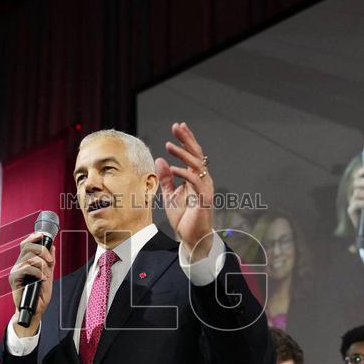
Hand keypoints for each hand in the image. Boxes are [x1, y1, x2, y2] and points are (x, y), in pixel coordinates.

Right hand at [8, 231, 55, 336]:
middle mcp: (19, 264)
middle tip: (50, 260)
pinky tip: (41, 279)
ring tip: (45, 274)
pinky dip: (37, 272)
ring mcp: (15, 270)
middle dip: (42, 250)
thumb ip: (49, 262)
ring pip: (29, 257)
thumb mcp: (48, 275)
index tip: (45, 235)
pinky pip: (26, 268)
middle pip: (27, 246)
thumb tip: (53, 247)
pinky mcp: (14, 278)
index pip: (26, 243)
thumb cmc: (39, 295)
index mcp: (25, 261)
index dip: (34, 237)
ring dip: (42, 264)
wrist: (34, 310)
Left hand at [156, 122, 214, 262]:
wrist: (191, 237)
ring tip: (170, 145)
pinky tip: (172, 168)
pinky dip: (183, 173)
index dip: (186, 140)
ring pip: (196, 165)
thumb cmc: (183, 217)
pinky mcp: (203, 198)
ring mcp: (204, 188)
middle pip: (196, 154)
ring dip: (183, 154)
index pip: (192, 154)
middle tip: (177, 126)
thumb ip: (166, 178)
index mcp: (194, 178)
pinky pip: (194, 181)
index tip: (178, 127)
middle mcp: (201, 180)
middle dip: (187, 139)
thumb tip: (159, 159)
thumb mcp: (169, 195)